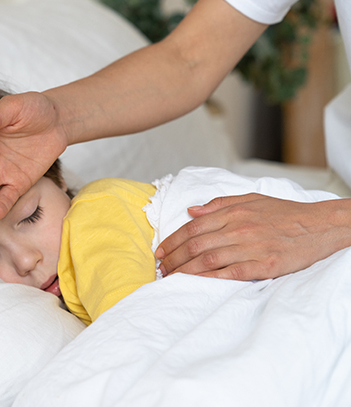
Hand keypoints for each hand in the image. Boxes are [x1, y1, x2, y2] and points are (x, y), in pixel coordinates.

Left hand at [155, 193, 350, 279]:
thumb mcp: (252, 199)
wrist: (321, 225)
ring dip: (186, 270)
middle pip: (196, 244)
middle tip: (160, 268)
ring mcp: (252, 247)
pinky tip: (197, 283)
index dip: (172, 240)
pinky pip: (232, 273)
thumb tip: (192, 211)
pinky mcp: (266, 265)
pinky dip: (211, 278)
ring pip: (209, 259)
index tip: (159, 251)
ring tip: (171, 277)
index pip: (193, 227)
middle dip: (173, 258)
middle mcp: (240, 228)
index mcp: (234, 212)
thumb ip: (219, 204)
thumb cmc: (285, 213)